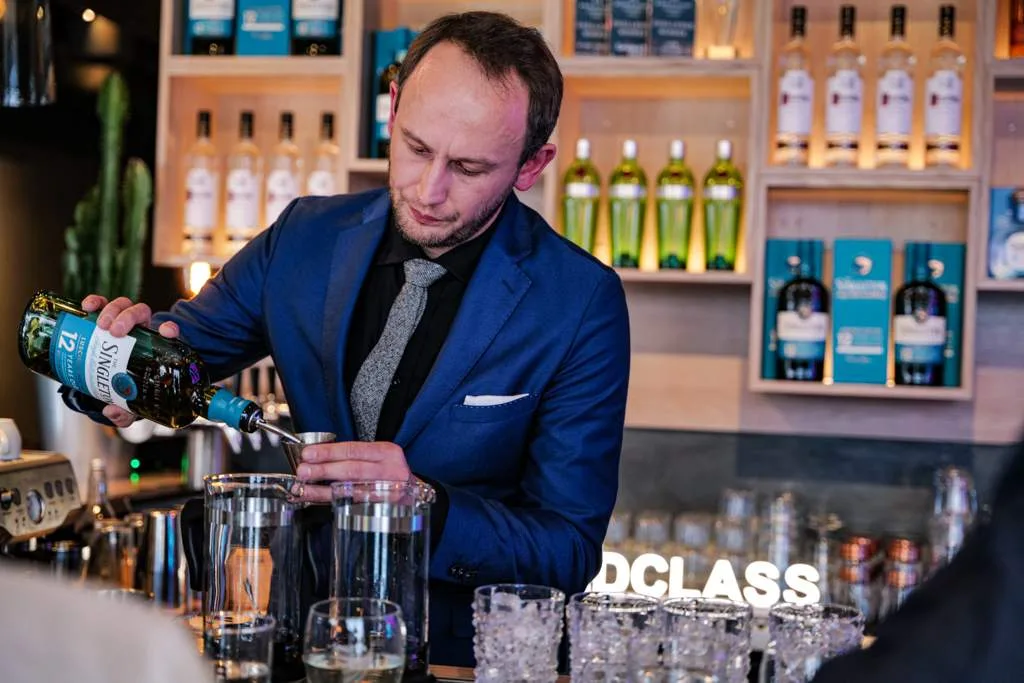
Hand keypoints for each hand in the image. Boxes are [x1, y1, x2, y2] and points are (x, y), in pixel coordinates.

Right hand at [81, 294, 179, 428]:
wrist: (115, 379)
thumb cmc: (130, 386)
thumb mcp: (131, 402)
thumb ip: (125, 411)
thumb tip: (110, 411)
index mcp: (154, 347)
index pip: (168, 332)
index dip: (169, 329)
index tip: (167, 332)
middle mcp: (141, 331)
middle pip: (141, 313)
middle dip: (128, 317)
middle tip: (115, 331)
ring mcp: (123, 322)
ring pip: (123, 305)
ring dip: (112, 310)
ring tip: (100, 325)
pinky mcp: (104, 318)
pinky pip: (101, 304)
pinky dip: (95, 302)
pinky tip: (86, 306)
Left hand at [295, 441, 411, 502]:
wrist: (413, 494)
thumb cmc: (390, 474)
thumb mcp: (379, 458)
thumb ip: (354, 456)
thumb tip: (318, 457)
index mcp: (387, 452)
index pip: (354, 449)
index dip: (329, 452)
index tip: (309, 453)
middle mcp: (390, 470)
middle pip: (352, 469)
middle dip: (324, 469)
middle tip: (304, 470)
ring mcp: (388, 491)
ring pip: (350, 488)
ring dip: (323, 488)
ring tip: (304, 487)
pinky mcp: (382, 507)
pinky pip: (352, 503)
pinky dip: (331, 500)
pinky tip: (317, 498)